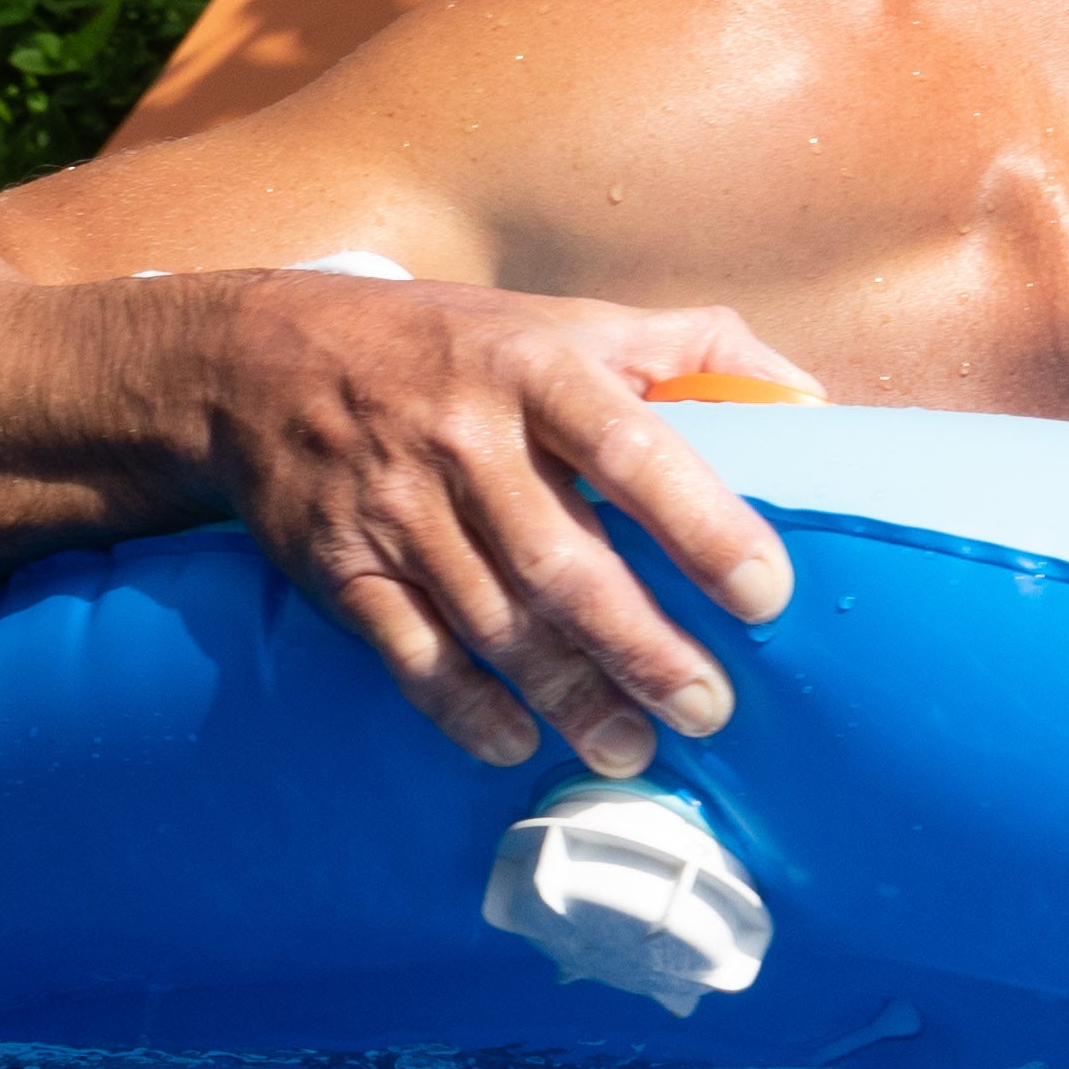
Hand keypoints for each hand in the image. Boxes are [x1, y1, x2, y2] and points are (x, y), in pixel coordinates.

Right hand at [186, 268, 817, 780]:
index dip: (702, 524)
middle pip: (565, 559)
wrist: (255, 358)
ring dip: (569, 694)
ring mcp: (395, 506)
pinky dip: (461, 705)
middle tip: (710, 709)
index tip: (766, 593)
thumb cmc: (452, 345)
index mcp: (536, 369)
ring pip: (493, 620)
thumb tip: (812, 402)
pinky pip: (407, 650)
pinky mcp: (336, 563)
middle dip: (643, 645)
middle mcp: (465, 438)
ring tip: (634, 750)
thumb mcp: (566, 319)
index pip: (633, 448)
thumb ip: (694, 350)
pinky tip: (515, 742)